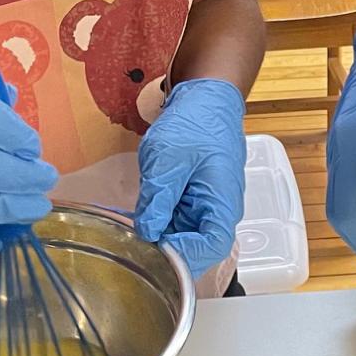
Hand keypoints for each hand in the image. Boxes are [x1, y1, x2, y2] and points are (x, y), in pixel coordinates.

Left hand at [135, 78, 245, 280]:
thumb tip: (148, 233)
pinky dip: (158, 219)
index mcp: (222, 201)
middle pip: (195, 245)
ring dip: (159, 233)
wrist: (205, 98)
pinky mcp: (192, 198)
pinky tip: (140, 212)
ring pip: (182, 234)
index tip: (154, 252)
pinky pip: (176, 219)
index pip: (211, 246)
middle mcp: (217, 209)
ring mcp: (205, 205)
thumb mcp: (168, 158)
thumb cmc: (196, 122)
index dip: (185, 256)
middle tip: (133, 243)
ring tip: (133, 225)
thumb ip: (159, 199)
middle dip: (166, 247)